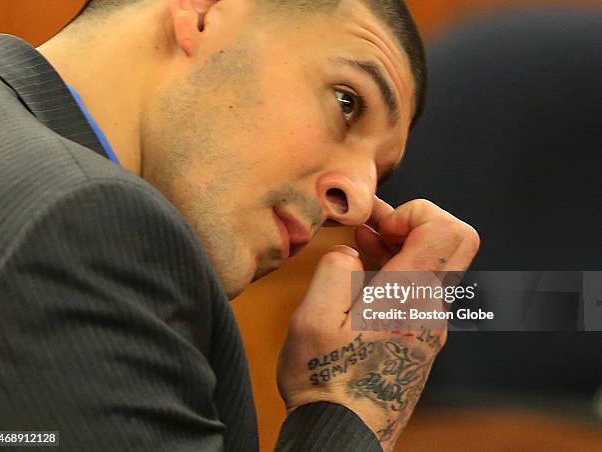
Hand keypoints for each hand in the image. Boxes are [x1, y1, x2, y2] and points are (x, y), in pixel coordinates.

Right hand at [277, 199, 479, 450]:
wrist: (342, 435)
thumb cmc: (326, 381)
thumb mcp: (314, 318)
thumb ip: (336, 270)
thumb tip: (352, 253)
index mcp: (408, 299)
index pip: (447, 230)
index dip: (413, 212)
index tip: (377, 229)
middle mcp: (430, 309)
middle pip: (453, 241)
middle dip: (412, 222)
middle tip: (373, 227)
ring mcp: (429, 324)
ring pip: (434, 265)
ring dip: (399, 247)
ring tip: (358, 246)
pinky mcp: (420, 337)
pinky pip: (420, 289)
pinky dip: (396, 271)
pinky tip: (362, 277)